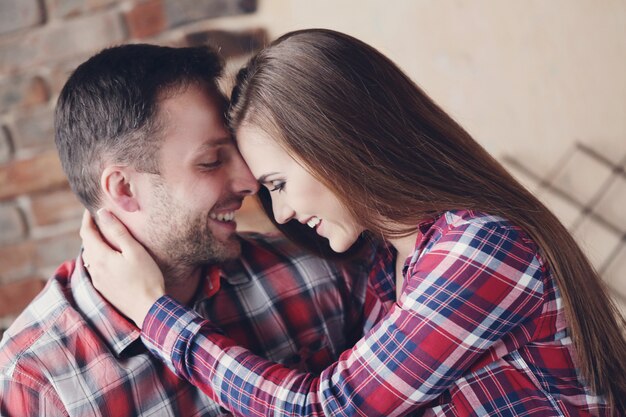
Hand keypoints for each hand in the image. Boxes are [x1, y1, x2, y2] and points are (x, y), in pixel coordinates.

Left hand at [80, 209, 164, 327]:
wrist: (149, 309)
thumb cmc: (146, 278)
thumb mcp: (135, 251)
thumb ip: (118, 231)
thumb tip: (102, 214)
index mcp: (100, 257)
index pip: (86, 233)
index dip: (87, 219)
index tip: (90, 209)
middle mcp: (94, 269)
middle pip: (86, 244)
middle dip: (90, 230)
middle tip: (98, 219)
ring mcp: (98, 281)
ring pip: (89, 257)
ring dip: (93, 244)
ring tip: (103, 236)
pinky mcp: (103, 289)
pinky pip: (94, 268)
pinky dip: (97, 257)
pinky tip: (107, 258)